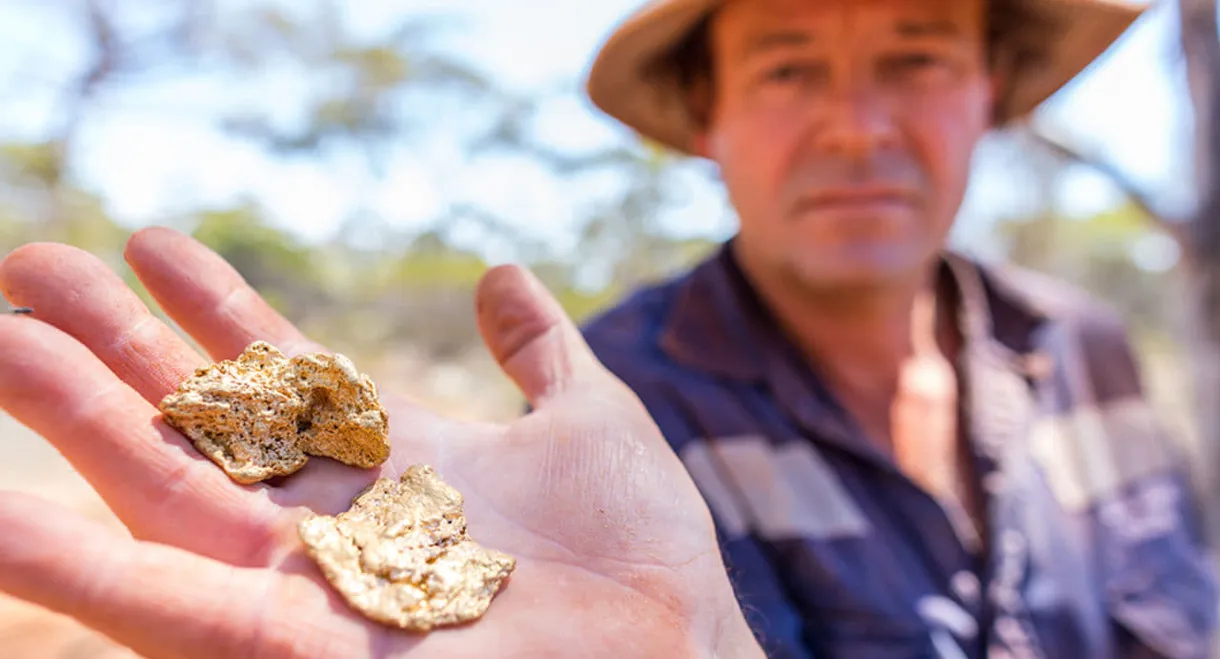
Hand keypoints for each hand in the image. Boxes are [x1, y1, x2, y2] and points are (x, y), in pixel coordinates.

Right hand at [0, 229, 761, 658]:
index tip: (151, 238)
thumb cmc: (641, 559)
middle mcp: (326, 518)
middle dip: (105, 343)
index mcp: (388, 460)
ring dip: (65, 418)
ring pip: (152, 487)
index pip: (275, 370)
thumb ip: (539, 351)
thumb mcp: (589, 423)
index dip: (213, 304)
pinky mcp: (286, 645)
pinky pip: (155, 601)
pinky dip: (67, 562)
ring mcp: (299, 580)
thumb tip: (499, 274)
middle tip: (23, 261)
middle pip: (190, 417)